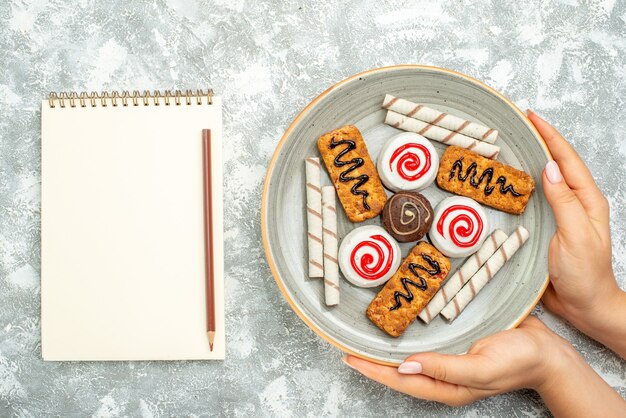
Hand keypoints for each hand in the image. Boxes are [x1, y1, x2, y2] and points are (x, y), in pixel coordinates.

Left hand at [344, 316, 567, 405]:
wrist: (546, 351)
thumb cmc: (516, 361)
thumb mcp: (480, 367)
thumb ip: (444, 369)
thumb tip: (405, 366)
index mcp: (446, 386)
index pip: (400, 380)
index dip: (373, 370)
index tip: (348, 357)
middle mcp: (442, 375)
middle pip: (398, 371)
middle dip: (372, 361)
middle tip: (346, 346)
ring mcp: (448, 360)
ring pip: (408, 358)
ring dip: (385, 350)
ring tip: (362, 338)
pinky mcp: (454, 344)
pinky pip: (424, 343)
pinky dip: (406, 337)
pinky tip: (397, 327)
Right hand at [528, 111, 625, 356]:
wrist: (585, 306)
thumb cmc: (586, 275)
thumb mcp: (576, 236)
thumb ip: (565, 202)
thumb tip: (550, 168)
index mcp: (587, 201)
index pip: (567, 160)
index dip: (550, 136)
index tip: (531, 117)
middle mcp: (574, 203)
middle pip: (555, 163)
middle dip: (538, 140)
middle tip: (516, 124)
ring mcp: (560, 215)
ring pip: (543, 179)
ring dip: (528, 160)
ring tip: (508, 145)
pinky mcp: (546, 227)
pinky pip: (533, 199)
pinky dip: (521, 185)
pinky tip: (507, 183)